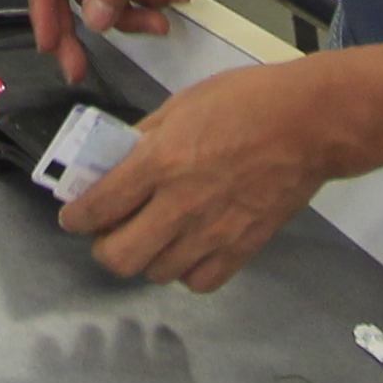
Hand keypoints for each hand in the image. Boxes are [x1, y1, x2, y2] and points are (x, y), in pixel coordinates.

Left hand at [59, 62, 339, 291]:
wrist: (309, 123)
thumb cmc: (247, 100)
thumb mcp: (183, 103)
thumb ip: (146, 136)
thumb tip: (118, 158)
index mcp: (160, 162)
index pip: (98, 207)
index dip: (75, 218)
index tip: (73, 217)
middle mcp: (180, 205)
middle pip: (120, 257)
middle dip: (105, 247)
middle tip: (110, 231)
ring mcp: (212, 233)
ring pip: (157, 273)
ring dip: (146, 257)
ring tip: (152, 236)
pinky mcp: (241, 249)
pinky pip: (198, 282)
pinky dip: (186, 271)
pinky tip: (188, 248)